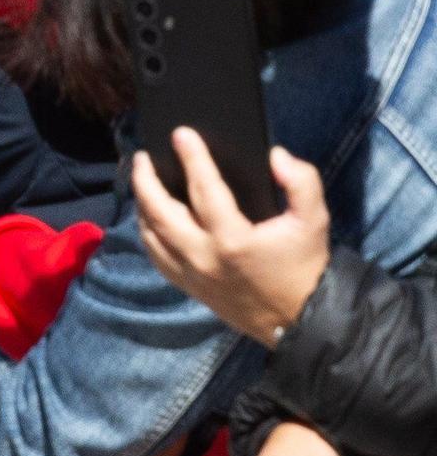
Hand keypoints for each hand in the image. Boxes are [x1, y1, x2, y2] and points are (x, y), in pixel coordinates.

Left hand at [131, 131, 330, 345]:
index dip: (192, 158)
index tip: (181, 134)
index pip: (204, 189)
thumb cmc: (305, 265)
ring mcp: (191, 274)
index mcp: (233, 240)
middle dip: (145, 180)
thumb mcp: (315, 221)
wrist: (301, 321)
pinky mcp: (188, 286)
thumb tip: (276, 156)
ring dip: (142, 204)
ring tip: (142, 180)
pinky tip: (148, 215)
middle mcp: (203, 257)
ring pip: (151, 234)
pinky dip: (148, 231)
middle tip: (143, 156)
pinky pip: (155, 255)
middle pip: (159, 212)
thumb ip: (302, 183)